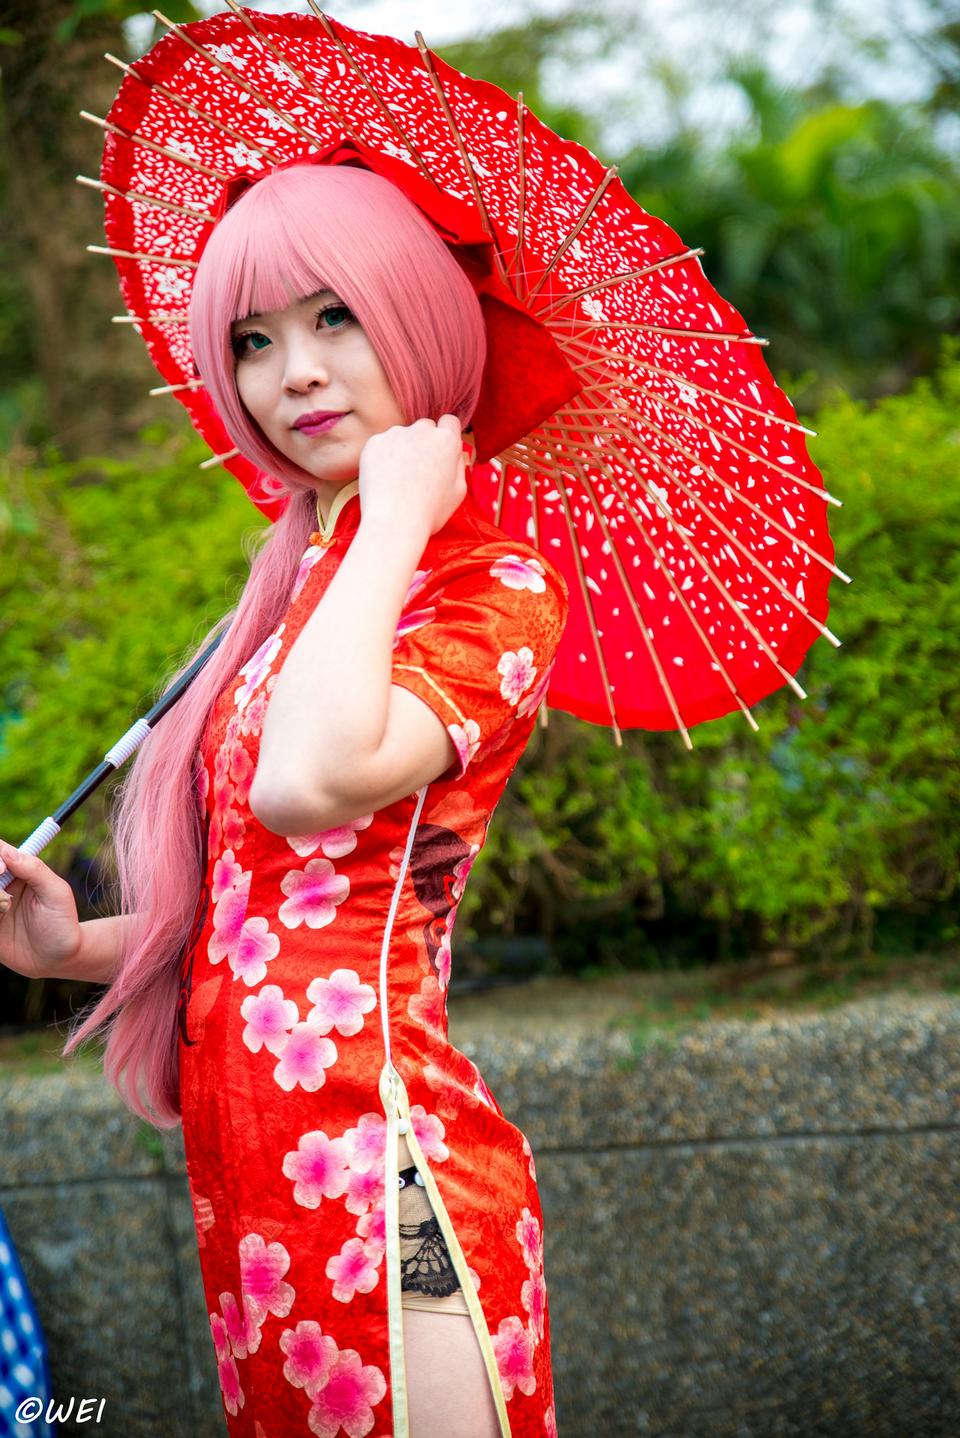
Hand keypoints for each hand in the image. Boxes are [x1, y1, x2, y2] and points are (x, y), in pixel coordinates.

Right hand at [0, 840, 81, 980]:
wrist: (58, 960)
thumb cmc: (63, 924)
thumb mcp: (56, 893)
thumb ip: (34, 869)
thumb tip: (7, 851)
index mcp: (20, 870)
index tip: (2, 870)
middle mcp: (2, 885)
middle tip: (6, 900)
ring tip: (5, 913)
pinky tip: (1, 924)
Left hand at [358, 414, 466, 542]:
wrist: (394, 522)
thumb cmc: (429, 512)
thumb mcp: (458, 491)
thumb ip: (459, 464)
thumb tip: (456, 452)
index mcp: (447, 441)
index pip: (449, 422)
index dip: (445, 435)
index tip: (439, 451)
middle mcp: (422, 430)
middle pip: (425, 428)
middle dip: (423, 443)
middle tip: (418, 471)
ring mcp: (396, 434)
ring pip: (401, 436)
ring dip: (402, 450)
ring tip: (399, 480)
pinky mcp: (375, 442)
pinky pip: (382, 445)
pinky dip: (383, 457)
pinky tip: (384, 479)